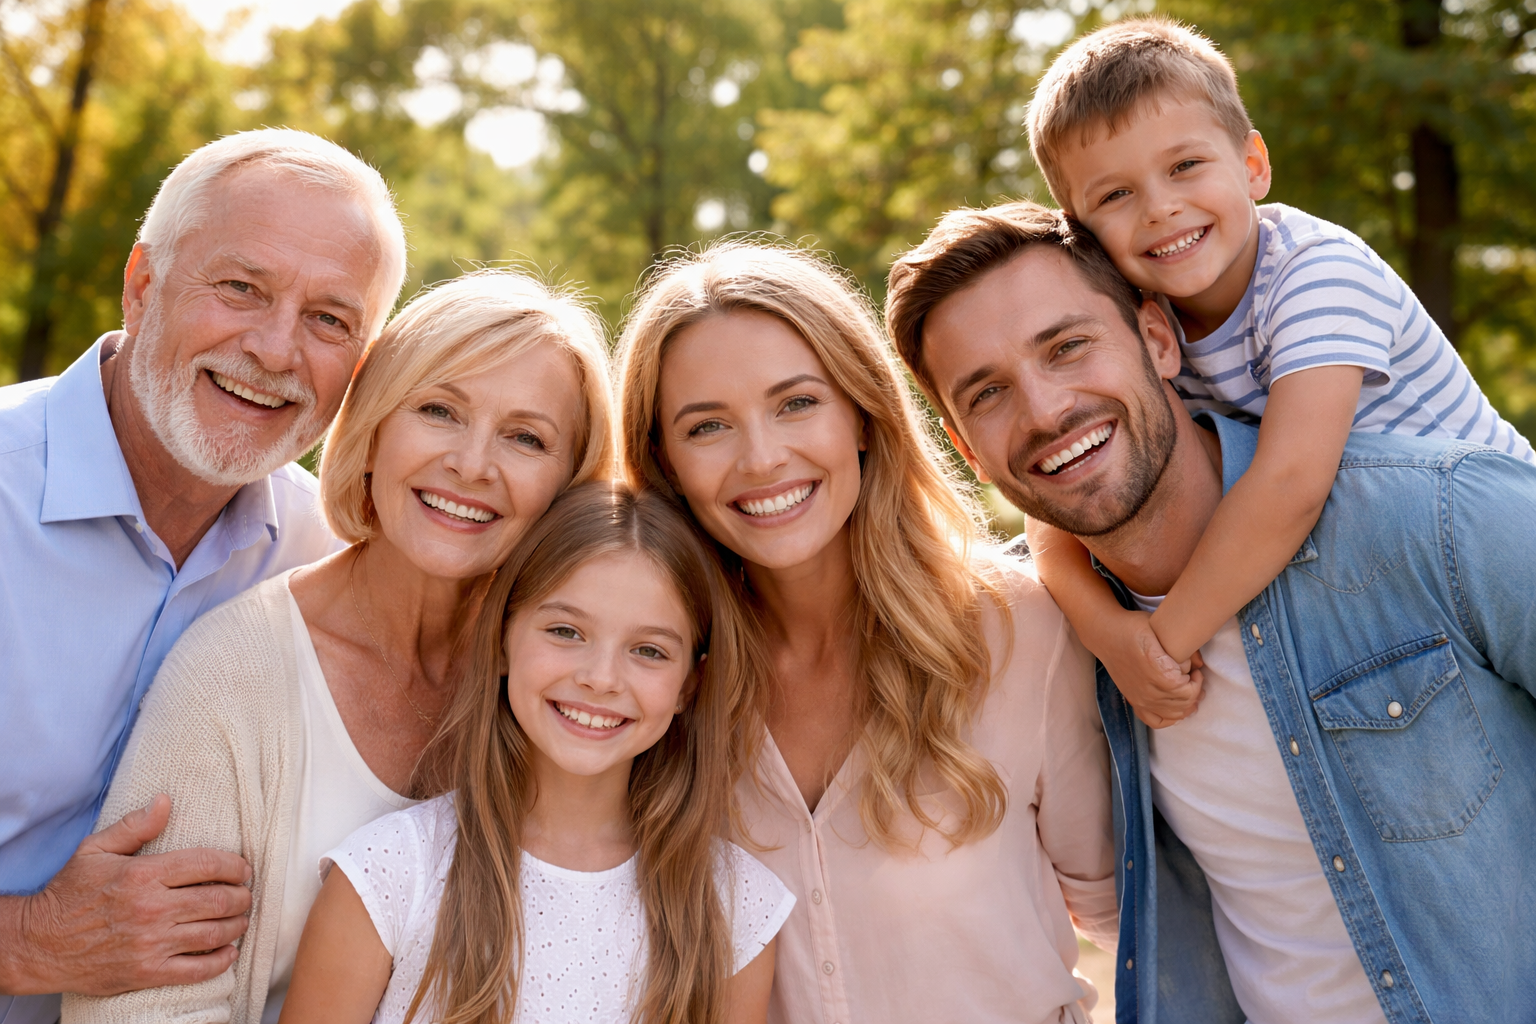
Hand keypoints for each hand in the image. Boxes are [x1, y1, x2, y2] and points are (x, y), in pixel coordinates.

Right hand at [0, 794, 251, 995]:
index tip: (243, 869)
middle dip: (242, 896)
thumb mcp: (95, 850)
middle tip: (246, 894)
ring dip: (237, 925)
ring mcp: (150, 943)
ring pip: (214, 933)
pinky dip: (221, 960)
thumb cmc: (69, 893)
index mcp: (143, 875)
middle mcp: (151, 909)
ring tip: (240, 919)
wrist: (38, 945)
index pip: (207, 864)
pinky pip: (198, 970)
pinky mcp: (147, 973)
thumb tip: (165, 801)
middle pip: (218, 900)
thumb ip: (134, 826)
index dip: (235, 865)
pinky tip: (228, 951)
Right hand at [1098, 610, 1203, 727]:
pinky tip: (1175, 708)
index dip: (1196, 683)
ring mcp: (1139, 698)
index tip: (1195, 671)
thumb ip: (1183, 648)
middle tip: (1194, 678)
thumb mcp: (1160, 629)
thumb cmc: (1133, 628)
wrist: (1105, 635)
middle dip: (1194, 692)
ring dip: (1185, 704)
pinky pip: (1155, 721)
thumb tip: (1199, 665)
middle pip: (1182, 704)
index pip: (1187, 692)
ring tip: (1187, 690)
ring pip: (1173, 714)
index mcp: (1156, 672)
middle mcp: (1147, 690)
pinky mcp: (1133, 701)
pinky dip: (1169, 718)